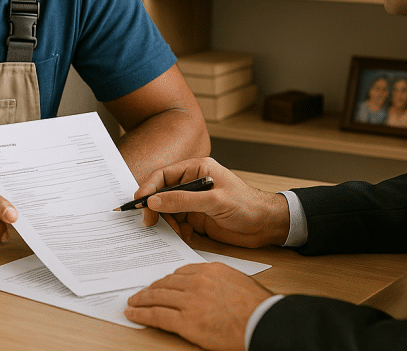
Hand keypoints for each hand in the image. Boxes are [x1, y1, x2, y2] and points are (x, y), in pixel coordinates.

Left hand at [125, 262, 271, 350]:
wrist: (263, 323)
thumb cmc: (256, 307)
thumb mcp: (235, 282)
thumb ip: (216, 281)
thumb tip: (204, 287)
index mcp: (209, 270)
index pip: (180, 272)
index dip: (166, 279)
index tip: (159, 283)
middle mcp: (196, 282)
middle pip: (166, 283)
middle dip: (151, 289)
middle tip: (141, 292)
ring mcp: (190, 301)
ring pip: (157, 297)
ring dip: (142, 300)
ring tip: (133, 302)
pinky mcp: (186, 321)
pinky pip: (157, 315)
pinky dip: (141, 314)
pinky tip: (133, 314)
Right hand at [135, 158, 289, 248]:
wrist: (267, 226)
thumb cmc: (248, 205)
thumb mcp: (214, 201)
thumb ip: (183, 200)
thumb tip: (154, 201)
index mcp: (197, 170)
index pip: (164, 175)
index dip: (148, 188)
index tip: (139, 202)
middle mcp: (193, 184)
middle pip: (162, 194)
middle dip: (155, 209)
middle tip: (149, 223)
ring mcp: (194, 202)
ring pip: (168, 212)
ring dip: (168, 223)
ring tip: (177, 232)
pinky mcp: (197, 219)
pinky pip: (178, 224)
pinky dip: (178, 232)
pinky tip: (187, 236)